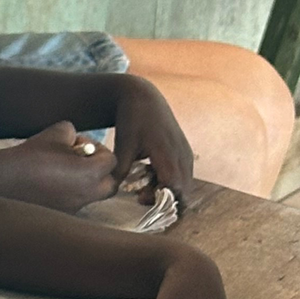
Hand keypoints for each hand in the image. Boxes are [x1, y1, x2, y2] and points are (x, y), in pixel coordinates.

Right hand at [0, 122, 116, 212]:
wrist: (3, 180)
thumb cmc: (30, 155)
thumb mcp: (55, 132)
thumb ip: (72, 132)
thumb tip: (75, 139)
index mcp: (90, 174)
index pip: (111, 161)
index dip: (98, 149)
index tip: (79, 146)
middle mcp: (87, 195)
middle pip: (110, 185)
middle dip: (100, 172)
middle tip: (82, 161)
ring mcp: (74, 208)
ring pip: (92, 196)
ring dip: (85, 183)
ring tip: (63, 172)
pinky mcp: (60, 215)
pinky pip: (75, 203)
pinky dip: (69, 193)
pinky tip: (49, 184)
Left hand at [112, 77, 192, 194]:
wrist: (144, 97)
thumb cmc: (133, 119)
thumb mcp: (123, 144)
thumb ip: (120, 169)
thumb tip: (113, 190)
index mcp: (167, 153)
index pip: (175, 187)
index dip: (162, 199)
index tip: (141, 199)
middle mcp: (182, 156)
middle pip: (183, 190)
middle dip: (164, 200)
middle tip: (140, 197)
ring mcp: (186, 155)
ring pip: (184, 185)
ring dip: (166, 192)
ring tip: (142, 188)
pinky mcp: (185, 154)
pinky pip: (183, 176)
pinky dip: (169, 182)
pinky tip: (149, 177)